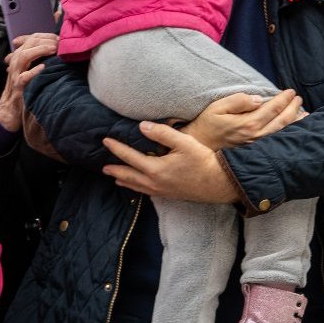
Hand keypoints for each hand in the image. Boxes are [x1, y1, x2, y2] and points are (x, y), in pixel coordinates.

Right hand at [0, 33, 57, 132]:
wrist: (10, 107)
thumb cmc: (25, 85)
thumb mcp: (29, 67)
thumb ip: (38, 57)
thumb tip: (56, 46)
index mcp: (20, 54)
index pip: (33, 37)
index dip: (47, 35)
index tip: (60, 38)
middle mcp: (17, 60)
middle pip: (30, 42)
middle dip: (46, 40)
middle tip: (59, 43)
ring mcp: (16, 73)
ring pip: (24, 55)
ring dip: (40, 50)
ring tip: (53, 49)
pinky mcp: (18, 86)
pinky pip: (25, 77)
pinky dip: (34, 71)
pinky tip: (43, 67)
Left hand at [102, 122, 238, 203]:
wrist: (219, 183)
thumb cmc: (203, 161)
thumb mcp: (184, 142)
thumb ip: (161, 133)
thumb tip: (141, 127)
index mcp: (156, 169)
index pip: (130, 157)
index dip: (116, 148)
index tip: (105, 141)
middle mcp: (155, 183)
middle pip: (129, 176)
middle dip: (115, 170)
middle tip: (103, 168)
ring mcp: (162, 191)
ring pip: (137, 187)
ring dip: (124, 181)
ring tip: (116, 179)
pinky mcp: (170, 195)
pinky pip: (147, 192)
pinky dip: (137, 188)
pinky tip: (139, 187)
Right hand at [180, 91, 303, 150]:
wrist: (199, 146)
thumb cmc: (207, 124)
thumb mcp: (218, 107)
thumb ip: (239, 101)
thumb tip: (259, 99)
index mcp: (248, 124)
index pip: (273, 108)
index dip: (284, 99)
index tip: (291, 91)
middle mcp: (256, 136)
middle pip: (282, 121)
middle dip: (293, 108)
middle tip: (299, 99)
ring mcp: (257, 146)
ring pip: (282, 133)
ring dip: (295, 123)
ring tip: (305, 114)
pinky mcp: (255, 151)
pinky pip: (277, 141)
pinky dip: (288, 134)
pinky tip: (293, 130)